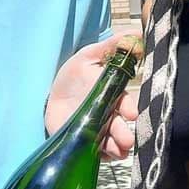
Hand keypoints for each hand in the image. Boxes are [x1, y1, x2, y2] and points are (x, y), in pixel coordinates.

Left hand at [45, 32, 140, 159]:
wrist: (53, 94)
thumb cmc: (76, 73)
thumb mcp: (90, 55)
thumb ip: (111, 46)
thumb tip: (135, 32)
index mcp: (113, 95)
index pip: (125, 103)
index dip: (129, 108)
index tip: (132, 114)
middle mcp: (109, 115)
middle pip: (120, 127)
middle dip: (124, 134)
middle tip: (126, 141)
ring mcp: (98, 130)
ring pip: (111, 142)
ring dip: (116, 148)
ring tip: (117, 152)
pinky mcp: (85, 142)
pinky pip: (96, 152)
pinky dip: (101, 155)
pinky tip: (102, 156)